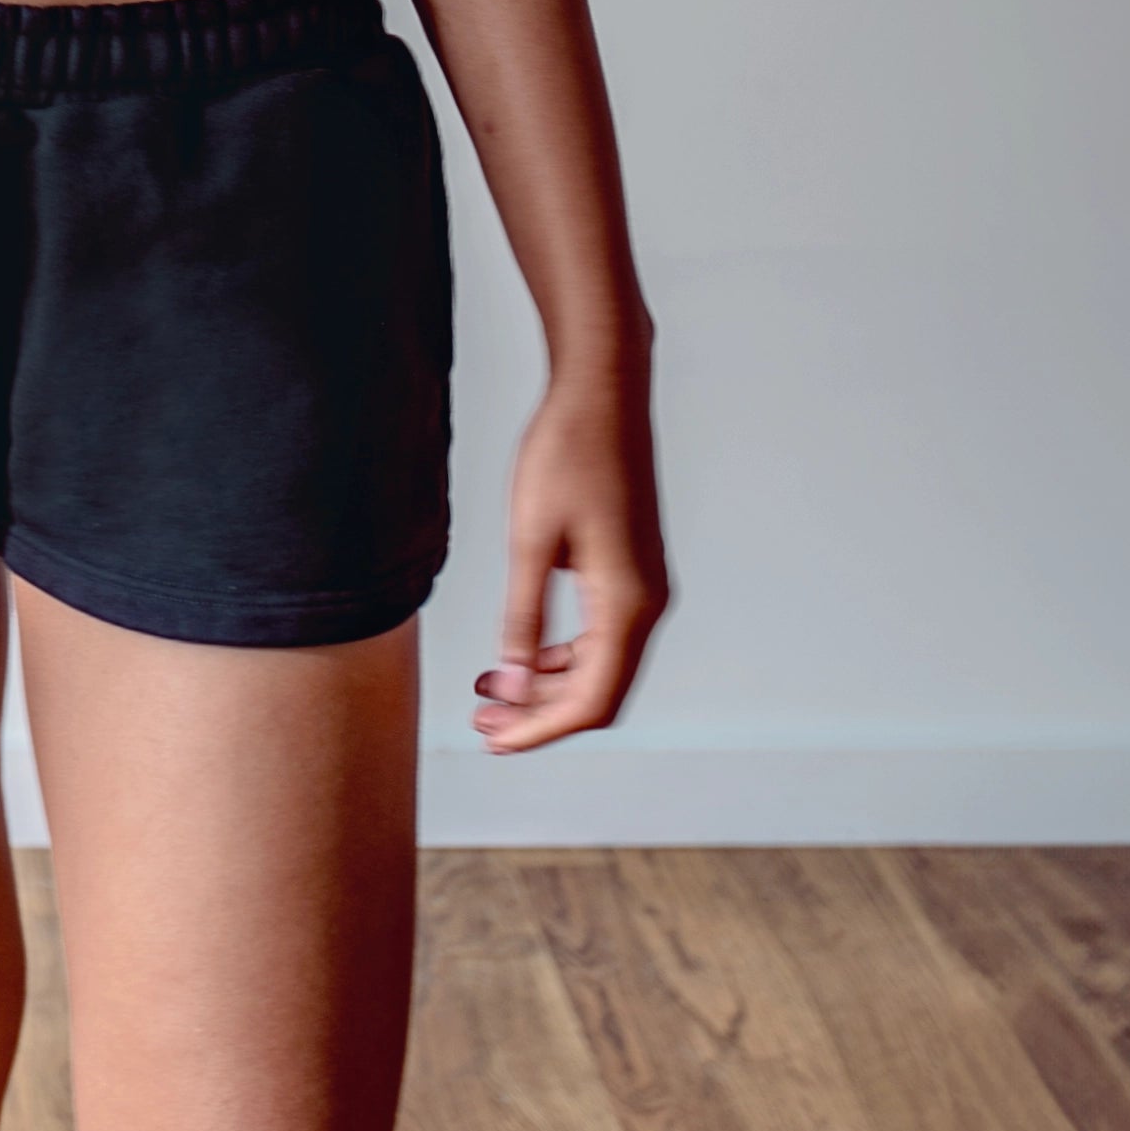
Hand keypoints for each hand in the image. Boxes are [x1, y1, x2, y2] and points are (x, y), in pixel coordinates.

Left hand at [472, 364, 667, 753]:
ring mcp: (643, 586)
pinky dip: (562, 652)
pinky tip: (520, 650)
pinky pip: (601, 633)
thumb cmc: (565, 454)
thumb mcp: (531, 540)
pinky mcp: (631, 568)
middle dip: (539, 712)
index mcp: (629, 604)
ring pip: (600, 664)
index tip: (495, 739)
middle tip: (482, 719)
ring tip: (490, 687)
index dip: (541, 729)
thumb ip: (522, 618)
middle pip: (598, 691)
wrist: (602, 390)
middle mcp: (647, 603)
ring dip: (547, 683)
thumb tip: (512, 683)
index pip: (591, 700)